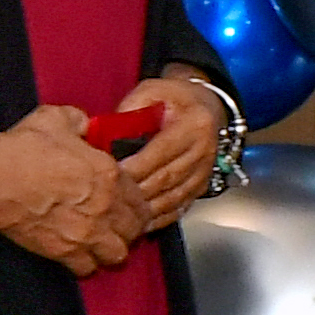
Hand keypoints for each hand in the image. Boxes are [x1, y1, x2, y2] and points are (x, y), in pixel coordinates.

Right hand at [0, 104, 145, 273]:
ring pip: (117, 254)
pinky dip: (86, 264)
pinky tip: (80, 253)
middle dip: (130, 227)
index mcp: (109, 174)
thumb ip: (79, 121)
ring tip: (103, 242)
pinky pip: (87, 268)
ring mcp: (86, 232)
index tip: (130, 203)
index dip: (137, 202)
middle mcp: (104, 207)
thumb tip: (85, 125)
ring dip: (112, 248)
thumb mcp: (56, 119)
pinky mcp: (64, 251)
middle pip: (134, 229)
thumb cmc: (24, 149)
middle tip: (119, 224)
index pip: (140, 197)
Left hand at [114, 72, 228, 224]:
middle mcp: (204, 150)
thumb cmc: (174, 98)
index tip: (110, 175)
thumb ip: (131, 108)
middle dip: (136, 191)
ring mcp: (205, 171)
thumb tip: (108, 132)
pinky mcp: (202, 185)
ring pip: (173, 197)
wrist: (206, 107)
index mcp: (194, 124)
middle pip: (167, 178)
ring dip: (147, 209)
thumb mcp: (153, 90)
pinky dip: (160, 217)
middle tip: (109, 200)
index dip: (136, 166)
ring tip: (121, 215)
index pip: (162, 151)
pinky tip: (142, 223)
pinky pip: (181, 207)